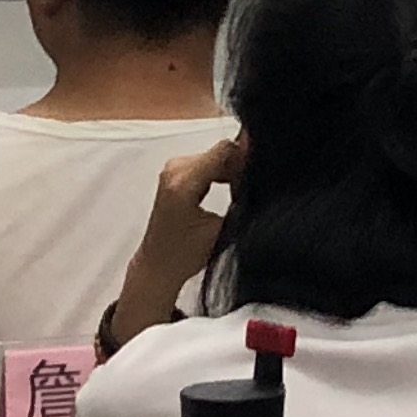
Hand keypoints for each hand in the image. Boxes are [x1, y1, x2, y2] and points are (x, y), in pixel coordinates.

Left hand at [112, 132, 240, 344]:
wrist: (158, 266)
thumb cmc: (184, 255)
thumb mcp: (222, 229)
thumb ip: (242, 198)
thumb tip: (258, 176)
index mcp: (183, 181)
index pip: (225, 150)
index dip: (246, 161)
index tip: (256, 179)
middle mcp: (174, 169)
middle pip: (221, 152)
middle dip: (240, 168)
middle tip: (248, 192)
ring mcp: (173, 169)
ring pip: (215, 156)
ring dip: (231, 172)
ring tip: (238, 196)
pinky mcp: (175, 174)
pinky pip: (206, 162)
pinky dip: (221, 174)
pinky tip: (228, 192)